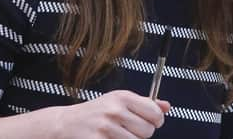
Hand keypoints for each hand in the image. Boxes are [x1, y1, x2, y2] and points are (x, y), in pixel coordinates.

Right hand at [52, 90, 170, 138]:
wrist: (66, 124)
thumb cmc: (96, 112)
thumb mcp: (118, 101)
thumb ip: (144, 104)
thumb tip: (166, 106)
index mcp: (122, 97)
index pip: (154, 112)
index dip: (156, 120)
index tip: (151, 122)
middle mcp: (114, 111)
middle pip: (148, 131)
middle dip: (142, 133)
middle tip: (129, 130)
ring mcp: (106, 128)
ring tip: (118, 135)